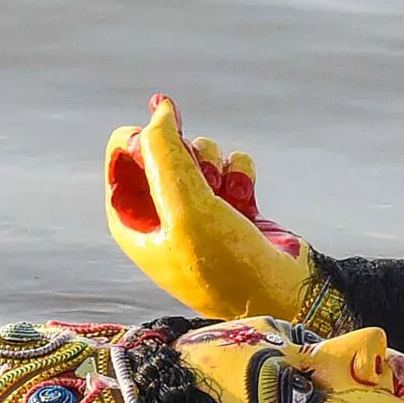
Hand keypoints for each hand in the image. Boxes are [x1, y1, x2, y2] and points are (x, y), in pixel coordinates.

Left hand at [103, 95, 317, 320]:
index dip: (143, 139)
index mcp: (131, 222)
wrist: (282, 295)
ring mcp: (199, 212)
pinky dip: (240, 174)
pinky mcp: (233, 209)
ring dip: (216, 163)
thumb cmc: (225, 265)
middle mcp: (161, 216)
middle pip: (163, 150)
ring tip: (226, 190)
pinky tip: (247, 197)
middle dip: (187, 154)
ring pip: (200, 154)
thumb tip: (160, 107)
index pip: (121, 156)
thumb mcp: (184, 206)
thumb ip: (165, 153)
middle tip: (201, 173)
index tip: (169, 140)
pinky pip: (231, 167)